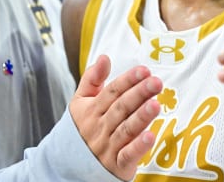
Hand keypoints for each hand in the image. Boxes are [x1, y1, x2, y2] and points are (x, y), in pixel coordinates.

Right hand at [69, 54, 162, 180]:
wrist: (68, 164)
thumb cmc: (82, 127)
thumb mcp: (81, 101)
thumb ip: (93, 79)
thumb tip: (104, 57)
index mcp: (92, 109)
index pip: (112, 92)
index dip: (128, 80)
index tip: (144, 70)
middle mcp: (100, 127)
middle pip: (121, 108)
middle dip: (139, 94)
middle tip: (156, 82)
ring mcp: (108, 147)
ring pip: (126, 129)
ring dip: (141, 117)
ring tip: (155, 104)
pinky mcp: (117, 165)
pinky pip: (128, 156)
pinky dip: (138, 147)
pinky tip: (151, 136)